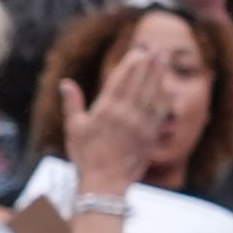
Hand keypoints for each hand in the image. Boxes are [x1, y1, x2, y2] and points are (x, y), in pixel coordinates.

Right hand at [65, 51, 169, 197]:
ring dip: (159, 75)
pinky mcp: (150, 136)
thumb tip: (66, 82)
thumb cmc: (85, 157)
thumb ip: (72, 104)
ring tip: (164, 60)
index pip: (121, 80)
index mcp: (105, 110)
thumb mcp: (74, 129)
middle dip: (148, 64)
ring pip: (152, 93)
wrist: (105, 183)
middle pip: (140, 83)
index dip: (131, 64)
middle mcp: (124, 114)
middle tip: (156, 49)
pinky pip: (160, 112)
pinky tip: (167, 87)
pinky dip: (164, 97)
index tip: (138, 51)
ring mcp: (140, 125)